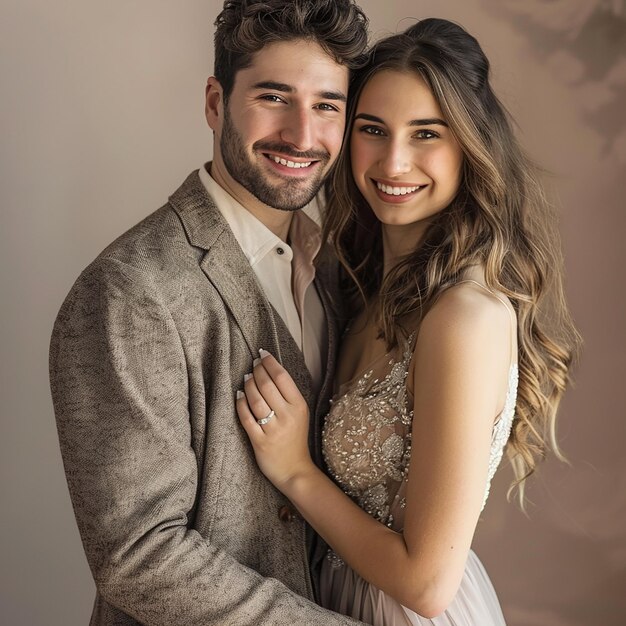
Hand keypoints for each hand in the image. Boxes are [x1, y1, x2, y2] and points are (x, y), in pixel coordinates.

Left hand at [236, 350, 314, 491]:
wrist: (294, 470)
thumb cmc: (295, 438)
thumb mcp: (300, 414)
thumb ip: (288, 395)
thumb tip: (271, 370)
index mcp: (299, 406)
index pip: (282, 377)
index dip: (269, 362)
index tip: (262, 354)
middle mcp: (287, 416)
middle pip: (267, 385)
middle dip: (257, 370)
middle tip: (252, 364)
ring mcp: (273, 429)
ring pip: (255, 400)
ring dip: (248, 385)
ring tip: (246, 377)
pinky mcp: (260, 442)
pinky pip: (246, 418)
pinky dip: (240, 404)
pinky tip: (238, 395)